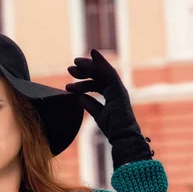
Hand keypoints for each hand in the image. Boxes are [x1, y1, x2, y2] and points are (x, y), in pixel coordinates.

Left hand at [65, 49, 152, 168]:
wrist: (123, 137)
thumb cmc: (113, 129)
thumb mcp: (97, 114)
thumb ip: (89, 104)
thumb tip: (78, 96)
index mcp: (112, 95)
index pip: (97, 83)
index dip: (84, 80)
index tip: (70, 81)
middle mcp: (116, 90)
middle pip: (99, 75)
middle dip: (84, 71)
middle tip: (70, 69)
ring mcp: (119, 89)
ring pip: (103, 71)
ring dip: (89, 65)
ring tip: (74, 63)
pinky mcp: (119, 90)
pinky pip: (110, 73)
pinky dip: (102, 62)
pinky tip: (93, 55)